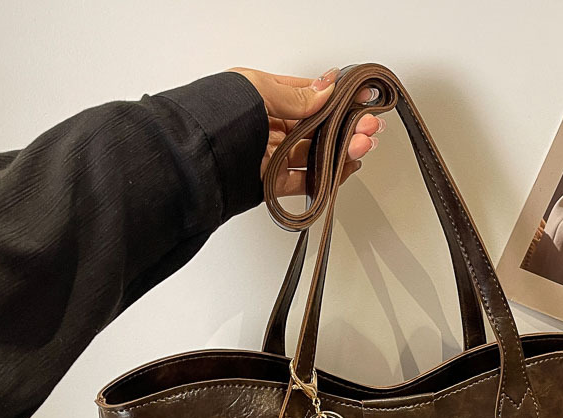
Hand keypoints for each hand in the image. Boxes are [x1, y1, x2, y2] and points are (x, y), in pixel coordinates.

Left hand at [227, 66, 385, 197]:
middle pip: (315, 127)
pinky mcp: (271, 184)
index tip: (361, 99)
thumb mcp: (258, 91)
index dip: (336, 98)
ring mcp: (270, 156)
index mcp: (260, 97)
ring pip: (314, 153)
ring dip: (342, 149)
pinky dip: (328, 176)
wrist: (193, 161)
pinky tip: (346, 167)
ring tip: (363, 145)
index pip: (307, 96)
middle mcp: (265, 126)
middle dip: (346, 126)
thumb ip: (296, 95)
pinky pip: (306, 180)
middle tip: (369, 126)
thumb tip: (326, 89)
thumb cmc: (215, 119)